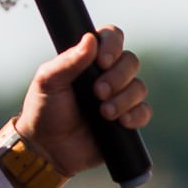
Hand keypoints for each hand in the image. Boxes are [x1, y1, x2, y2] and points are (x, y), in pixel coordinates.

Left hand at [14, 25, 151, 178]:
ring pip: (139, 87)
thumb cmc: (43, 111)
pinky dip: (135, 115)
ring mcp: (119, 97)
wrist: (48, 149)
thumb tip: (90, 39)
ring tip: (104, 112)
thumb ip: (68, 61)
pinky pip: (144, 112)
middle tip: (98, 92)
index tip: (102, 61)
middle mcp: (108, 75)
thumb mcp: (48, 82)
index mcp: (88, 60)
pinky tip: (121, 122)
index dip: (113, 45)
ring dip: (124, 98)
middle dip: (118, 77)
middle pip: (131, 61)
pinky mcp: (127, 120)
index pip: (112, 37)